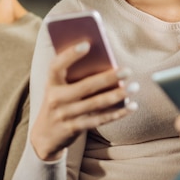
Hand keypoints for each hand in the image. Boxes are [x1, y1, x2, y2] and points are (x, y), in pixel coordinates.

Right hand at [30, 42, 137, 160]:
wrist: (45, 135)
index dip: (70, 55)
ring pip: (95, 104)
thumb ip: (75, 75)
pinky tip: (132, 106)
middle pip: (85, 86)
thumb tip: (107, 62)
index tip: (87, 44)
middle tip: (127, 70)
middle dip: (108, 78)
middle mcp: (55, 99)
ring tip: (134, 87)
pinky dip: (118, 113)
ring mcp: (64, 115)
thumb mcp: (59, 87)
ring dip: (118, 95)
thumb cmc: (60, 101)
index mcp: (51, 83)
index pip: (56, 65)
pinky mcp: (74, 129)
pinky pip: (99, 120)